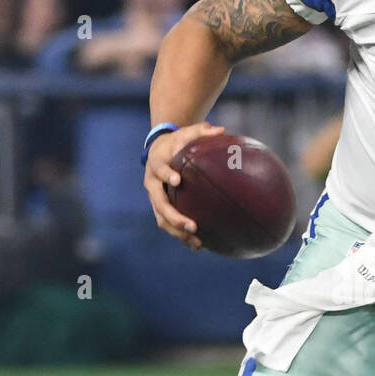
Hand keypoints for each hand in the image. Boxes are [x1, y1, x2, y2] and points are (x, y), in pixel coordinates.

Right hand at [143, 121, 224, 249]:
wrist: (159, 150)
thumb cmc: (177, 141)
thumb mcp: (187, 132)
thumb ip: (202, 131)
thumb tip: (222, 130)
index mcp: (157, 164)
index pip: (159, 169)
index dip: (166, 175)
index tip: (177, 181)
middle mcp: (152, 183)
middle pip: (159, 203)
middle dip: (174, 216)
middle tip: (192, 225)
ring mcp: (155, 198)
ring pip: (162, 219)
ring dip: (178, 232)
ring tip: (197, 242)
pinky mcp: (161, 208)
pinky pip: (169, 224)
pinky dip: (181, 235)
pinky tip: (199, 246)